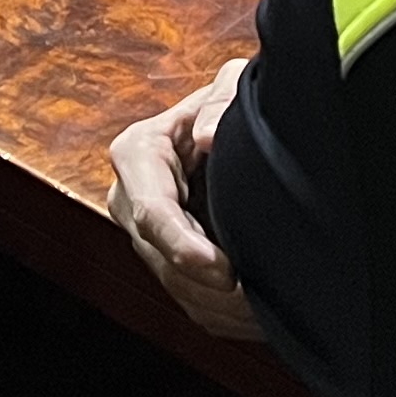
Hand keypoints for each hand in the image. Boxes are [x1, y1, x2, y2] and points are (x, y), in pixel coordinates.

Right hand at [107, 60, 260, 340]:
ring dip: (219, 304)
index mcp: (138, 153)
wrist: (233, 130)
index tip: (226, 271)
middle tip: (257, 299)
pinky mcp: (164, 261)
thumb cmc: (231, 104)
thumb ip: (223, 101)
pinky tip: (255, 307)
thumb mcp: (234, 84)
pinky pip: (189, 302)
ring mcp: (146, 234)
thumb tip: (207, 137)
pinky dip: (222, 312)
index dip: (185, 247)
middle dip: (209, 285)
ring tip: (265, 306)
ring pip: (177, 287)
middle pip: (163, 258)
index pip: (153, 213)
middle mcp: (130, 198)